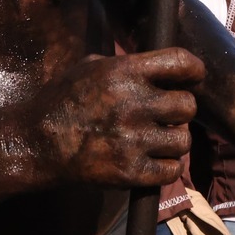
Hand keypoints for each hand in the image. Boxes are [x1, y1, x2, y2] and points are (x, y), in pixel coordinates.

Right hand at [33, 48, 202, 187]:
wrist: (40, 140)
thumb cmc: (65, 98)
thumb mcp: (91, 66)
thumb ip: (126, 64)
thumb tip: (157, 65)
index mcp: (124, 72)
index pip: (179, 62)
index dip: (194, 68)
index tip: (194, 75)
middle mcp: (133, 103)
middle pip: (188, 105)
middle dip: (181, 108)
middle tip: (168, 112)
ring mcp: (133, 140)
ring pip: (183, 140)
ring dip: (174, 138)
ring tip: (159, 136)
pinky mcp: (131, 171)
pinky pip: (172, 169)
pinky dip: (166, 165)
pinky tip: (154, 157)